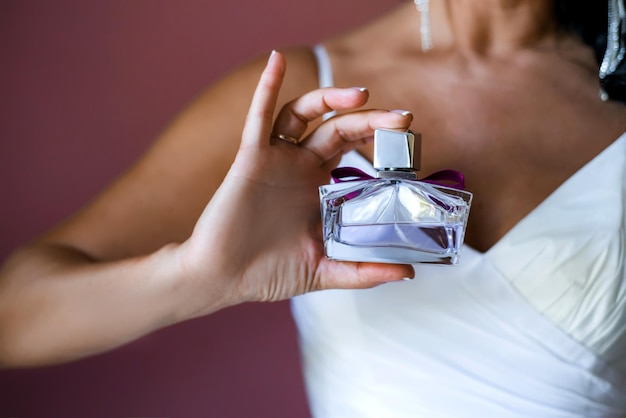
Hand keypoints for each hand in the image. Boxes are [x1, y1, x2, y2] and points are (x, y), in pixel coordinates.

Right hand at [178, 51, 414, 311]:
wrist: (222, 279)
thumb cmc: (266, 274)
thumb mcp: (325, 272)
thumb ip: (364, 273)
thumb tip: (408, 273)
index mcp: (317, 187)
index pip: (354, 151)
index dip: (379, 140)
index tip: (409, 140)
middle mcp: (299, 167)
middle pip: (338, 128)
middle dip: (370, 119)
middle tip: (403, 118)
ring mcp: (275, 159)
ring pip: (302, 115)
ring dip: (328, 98)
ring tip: (360, 95)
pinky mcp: (250, 159)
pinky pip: (258, 117)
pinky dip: (266, 86)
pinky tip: (277, 61)